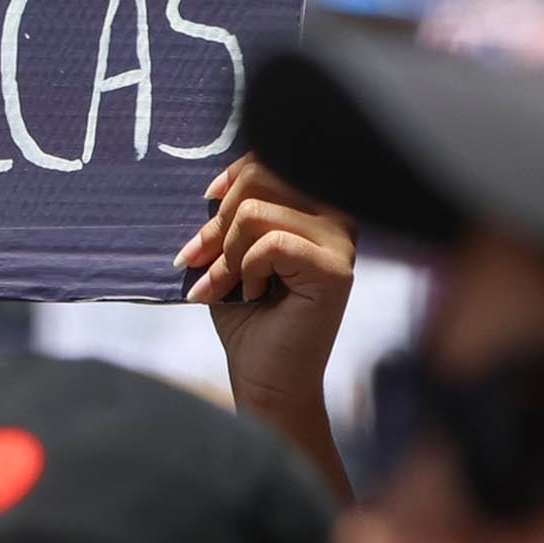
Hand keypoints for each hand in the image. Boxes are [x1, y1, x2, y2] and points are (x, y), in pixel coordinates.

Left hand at [177, 157, 355, 481]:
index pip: (273, 159)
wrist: (266, 383)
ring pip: (258, 211)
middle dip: (219, 223)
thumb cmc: (250, 321)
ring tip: (229, 287)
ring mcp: (341, 242)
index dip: (231, 176)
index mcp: (318, 208)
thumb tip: (212, 188)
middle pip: (261, 177)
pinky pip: (271, 242)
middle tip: (202, 263)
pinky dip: (246, 269)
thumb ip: (231, 216)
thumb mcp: (232, 255)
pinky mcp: (335, 269)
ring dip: (227, 254)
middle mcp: (338, 217)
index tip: (206, 203)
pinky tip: (255, 295)